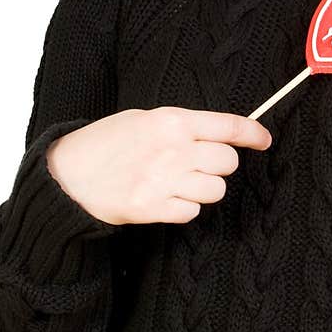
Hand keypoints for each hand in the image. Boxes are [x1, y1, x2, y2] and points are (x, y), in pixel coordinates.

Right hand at [45, 106, 272, 224]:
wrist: (66, 175)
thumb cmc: (104, 143)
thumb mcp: (142, 119)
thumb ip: (180, 125)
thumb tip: (217, 133)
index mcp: (171, 120)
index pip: (227, 126)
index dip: (252, 134)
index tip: (264, 140)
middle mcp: (173, 150)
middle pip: (228, 162)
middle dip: (220, 165)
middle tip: (199, 165)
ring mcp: (164, 181)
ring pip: (216, 190)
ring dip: (204, 189)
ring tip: (179, 183)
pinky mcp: (153, 208)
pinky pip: (193, 213)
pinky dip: (185, 209)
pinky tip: (165, 199)